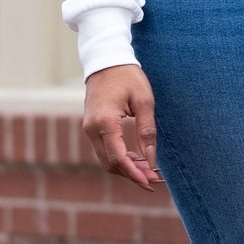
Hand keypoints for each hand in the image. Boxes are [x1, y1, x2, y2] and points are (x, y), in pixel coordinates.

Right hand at [82, 64, 159, 189]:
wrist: (106, 60)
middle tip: (154, 179)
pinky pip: (104, 149)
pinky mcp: (91, 126)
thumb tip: (151, 159)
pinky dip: (119, 157)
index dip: (135, 174)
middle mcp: (92, 128)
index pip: (118, 158)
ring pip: (106, 159)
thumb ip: (147, 131)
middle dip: (132, 174)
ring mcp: (88, 128)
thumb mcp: (144, 101)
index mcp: (105, 122)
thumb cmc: (128, 77)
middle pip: (110, 163)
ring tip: (148, 170)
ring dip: (126, 167)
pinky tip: (136, 158)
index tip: (151, 183)